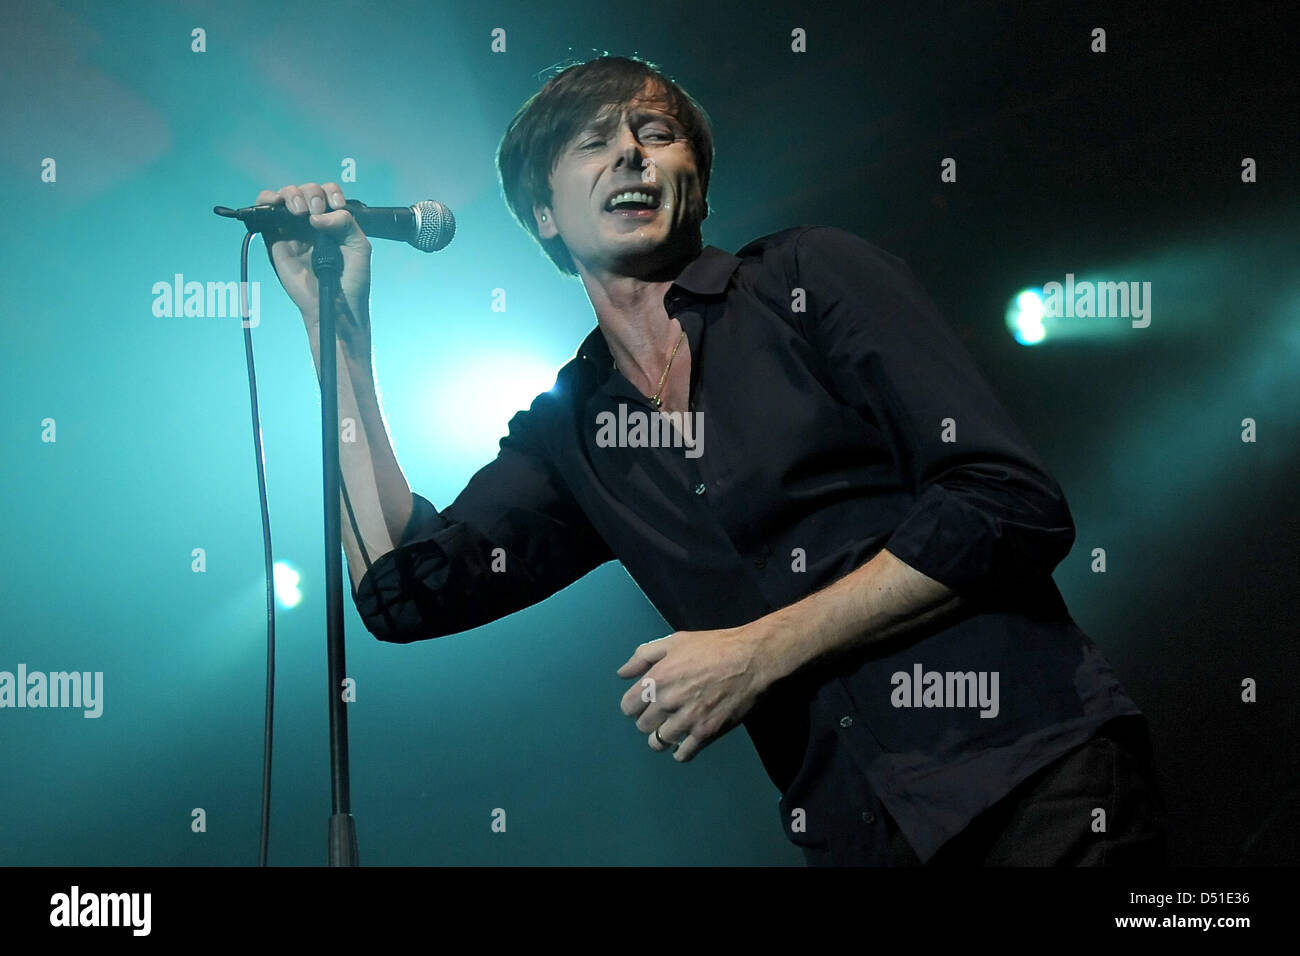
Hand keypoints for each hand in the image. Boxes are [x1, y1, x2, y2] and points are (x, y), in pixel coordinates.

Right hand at [256, 182, 372, 355]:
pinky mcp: (275, 239)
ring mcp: (293, 230)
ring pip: (286, 195)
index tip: (336, 206)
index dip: (331, 192)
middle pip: (306, 190)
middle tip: (316, 211)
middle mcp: (312, 223)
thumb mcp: (359, 246)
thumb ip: (345, 223)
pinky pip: (265, 211)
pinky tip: (278, 203)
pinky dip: (267, 199)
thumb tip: (317, 215)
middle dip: (312, 194)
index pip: (328, 192)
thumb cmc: (351, 280)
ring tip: (301, 211)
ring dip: (293, 194)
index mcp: (333, 222)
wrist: (335, 304)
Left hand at [616, 622, 773, 762]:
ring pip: (659, 742)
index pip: (628, 706)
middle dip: (650, 719)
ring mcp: (687, 719)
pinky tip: (686, 742)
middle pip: (643, 725)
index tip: (645, 702)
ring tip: (674, 727)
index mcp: (657, 678)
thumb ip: (643, 656)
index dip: (635, 704)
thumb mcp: (675, 641)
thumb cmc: (713, 646)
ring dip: (663, 736)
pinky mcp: (706, 733)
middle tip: (663, 712)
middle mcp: (668, 701)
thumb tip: (622, 674)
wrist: (751, 659)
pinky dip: (681, 752)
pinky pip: (683, 754)